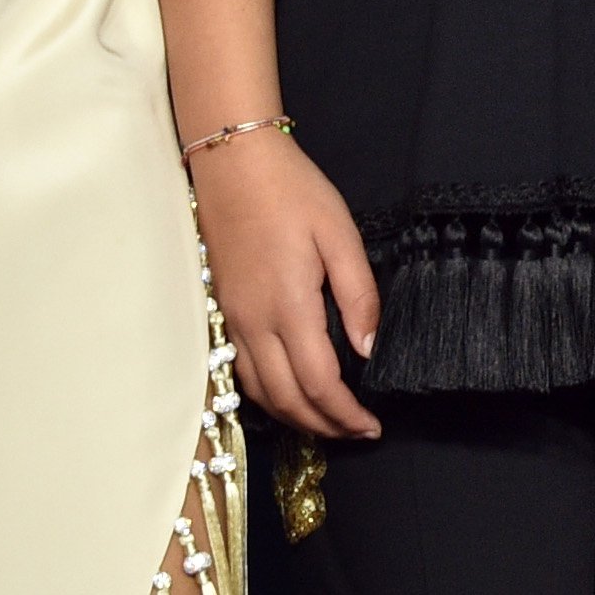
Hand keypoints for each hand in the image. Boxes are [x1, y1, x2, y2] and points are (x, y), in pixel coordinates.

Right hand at [190, 129, 380, 440]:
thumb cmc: (292, 191)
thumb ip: (358, 295)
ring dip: (295, 417)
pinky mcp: (222, 311)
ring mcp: (233, 320)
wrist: (233, 163)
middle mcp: (254, 324)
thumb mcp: (339, 233)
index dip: (346, 414)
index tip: (372, 426)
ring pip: (260, 393)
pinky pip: (242, 372)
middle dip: (324, 427)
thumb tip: (369, 349)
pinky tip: (288, 393)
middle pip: (287, 401)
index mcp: (289, 307)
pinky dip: (268, 396)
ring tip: (327, 421)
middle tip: (356, 432)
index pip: (319, 385)